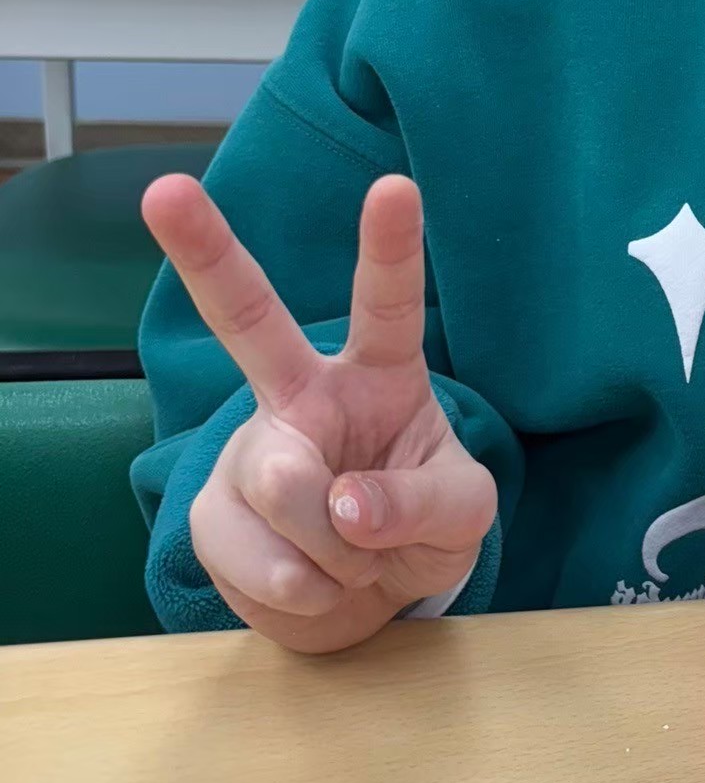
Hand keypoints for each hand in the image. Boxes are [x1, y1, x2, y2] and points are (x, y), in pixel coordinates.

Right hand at [141, 174, 495, 652]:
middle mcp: (304, 394)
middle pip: (248, 318)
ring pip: (288, 491)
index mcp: (379, 372)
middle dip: (204, 250)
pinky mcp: (214, 516)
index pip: (389, 304)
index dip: (391, 247)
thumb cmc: (423, 521)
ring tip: (356, 556)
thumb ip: (422, 502)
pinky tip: (318, 581)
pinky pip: (266, 565)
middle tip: (164, 191)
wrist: (371, 596)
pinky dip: (311, 592)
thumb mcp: (462, 513)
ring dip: (341, 552)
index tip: (395, 185)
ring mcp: (253, 452)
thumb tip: (344, 509)